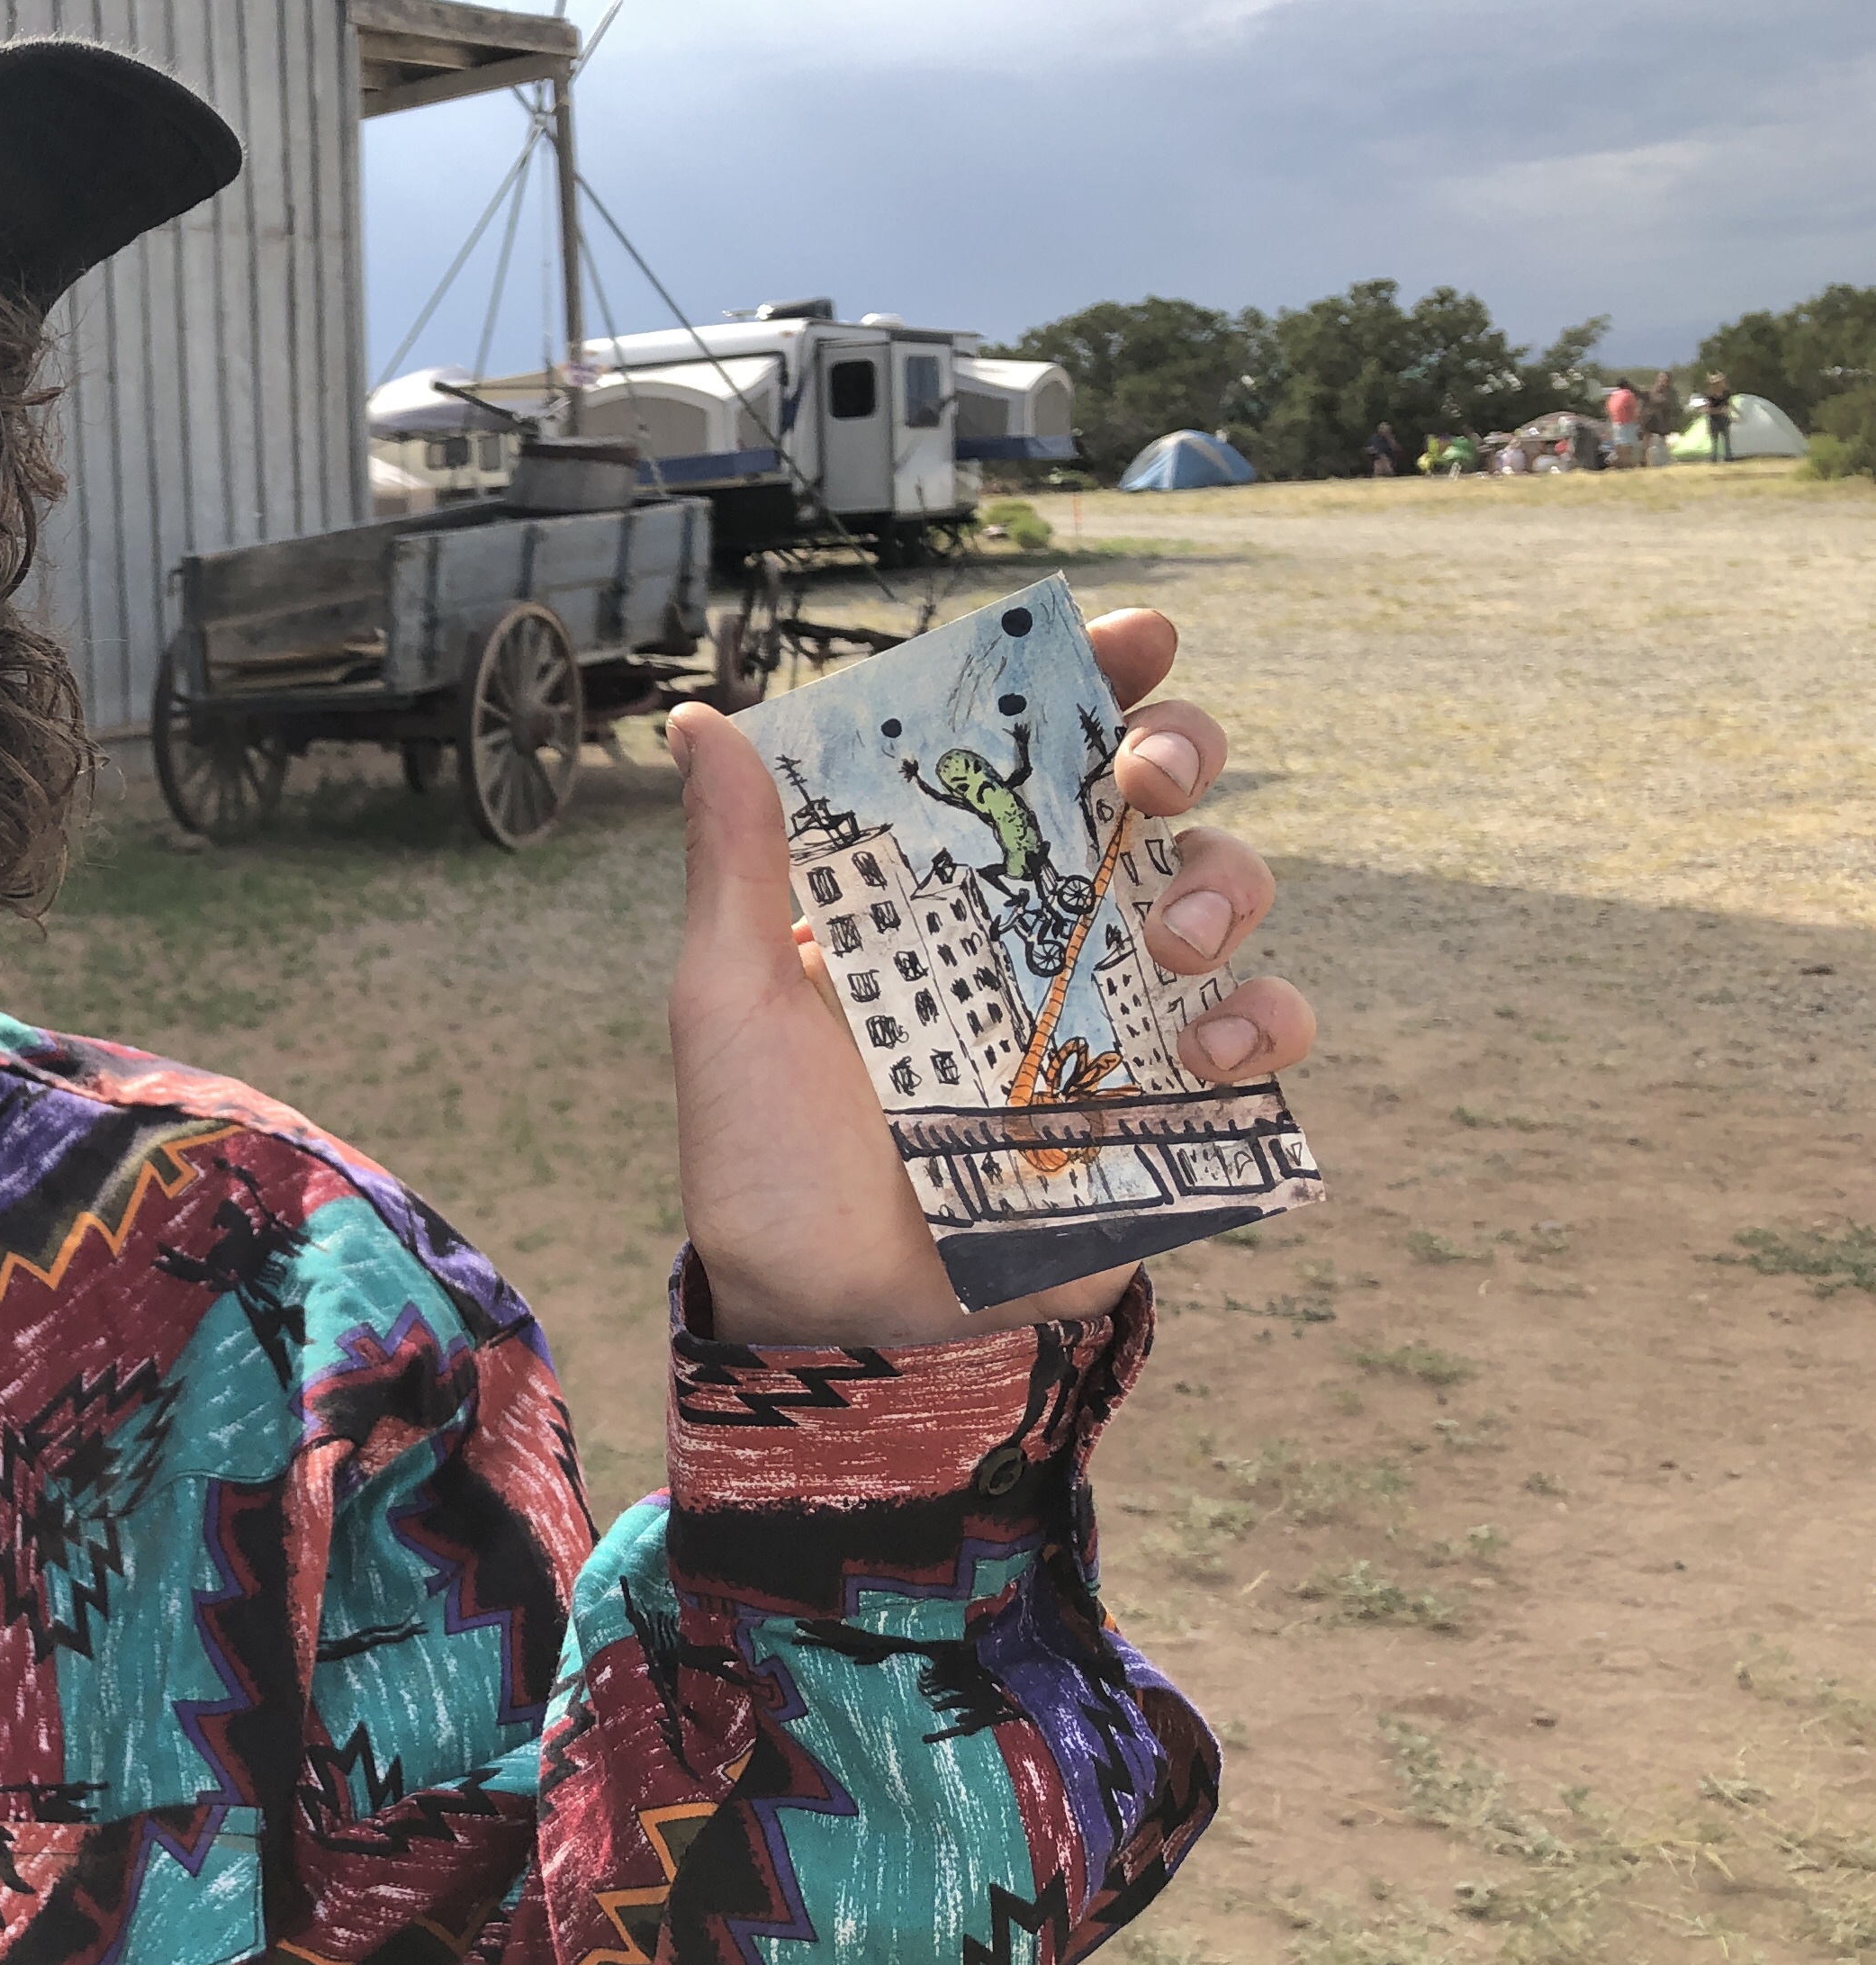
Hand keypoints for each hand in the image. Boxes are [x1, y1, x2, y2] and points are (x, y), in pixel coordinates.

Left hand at [662, 607, 1314, 1348]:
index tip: (1133, 636)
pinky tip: (1210, 1042)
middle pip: (1156, 796)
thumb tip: (700, 720)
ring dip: (1229, 879)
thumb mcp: (730, 1005)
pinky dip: (1264, 1018)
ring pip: (1226, 893)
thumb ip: (737, 866)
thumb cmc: (770, 1171)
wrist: (836, 1329)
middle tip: (1146, 777)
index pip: (1028, 751)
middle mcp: (1036, 934)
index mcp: (936, 889)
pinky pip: (1261, 1035)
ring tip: (1171, 933)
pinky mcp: (1170, 1110)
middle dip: (1181, 751)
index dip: (1096, 677)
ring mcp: (1112, 1018)